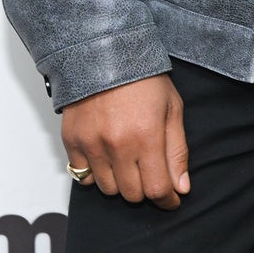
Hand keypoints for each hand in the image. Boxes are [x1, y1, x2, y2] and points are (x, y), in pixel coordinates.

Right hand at [62, 74, 189, 208]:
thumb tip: (181, 188)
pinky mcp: (72, 140)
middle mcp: (118, 145)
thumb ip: (177, 151)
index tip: (171, 199)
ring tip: (128, 162)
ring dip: (121, 183)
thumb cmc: (142, 78)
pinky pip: (82, 175)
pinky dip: (95, 173)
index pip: (157, 189)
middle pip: (132, 194)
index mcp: (147, 136)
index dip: (168, 199)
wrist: (104, 52)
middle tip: (150, 174)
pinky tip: (106, 158)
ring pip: (108, 189)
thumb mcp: (171, 109)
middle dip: (146, 189)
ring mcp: (92, 144)